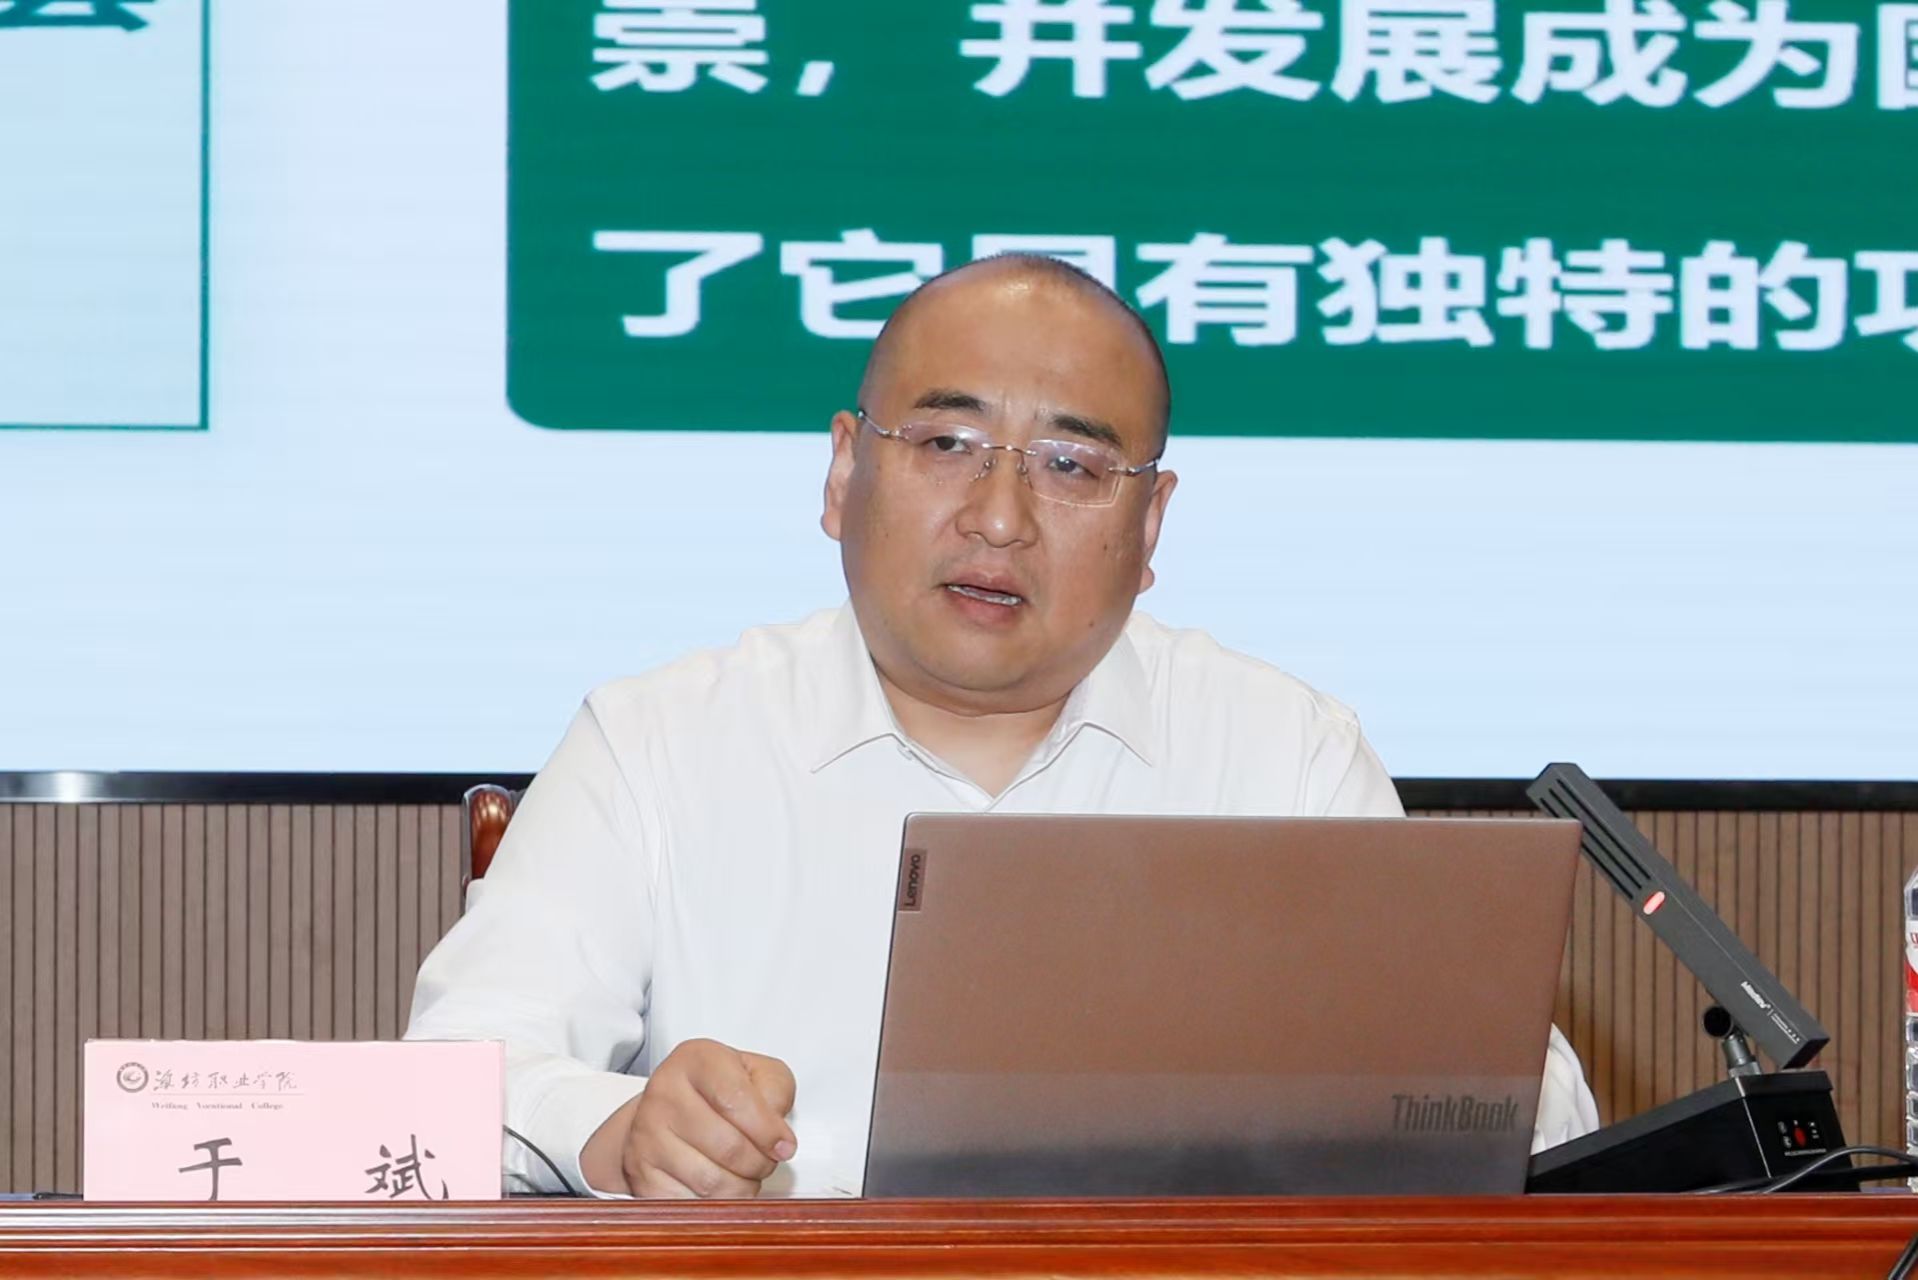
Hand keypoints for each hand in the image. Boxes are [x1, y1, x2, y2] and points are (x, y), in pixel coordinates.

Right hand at [583, 1038, 796, 1197]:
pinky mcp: (641, 1174)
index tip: (784, 1146)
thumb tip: (779, 1138)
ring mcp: (647, 1135)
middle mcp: (664, 1092)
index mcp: (696, 1059)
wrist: (666, 1113)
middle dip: (760, 1163)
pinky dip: (714, 1206)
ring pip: (712, 1182)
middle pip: (729, 1146)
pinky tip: (718, 1186)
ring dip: (741, 1187)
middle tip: (765, 1160)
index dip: (768, 1130)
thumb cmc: (719, 1093)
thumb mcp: (757, 1074)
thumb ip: (777, 1092)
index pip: (736, 1099)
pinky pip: (690, 1205)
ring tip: (743, 1173)